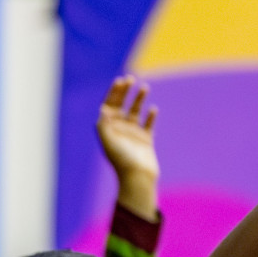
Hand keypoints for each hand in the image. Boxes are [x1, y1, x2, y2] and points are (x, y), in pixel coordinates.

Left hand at [98, 75, 159, 218]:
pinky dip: (151, 116)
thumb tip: (103, 109)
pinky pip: (148, 124)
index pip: (109, 105)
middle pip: (121, 105)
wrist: (137, 177)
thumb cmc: (121, 161)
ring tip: (145, 87)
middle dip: (124, 91)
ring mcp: (133, 134)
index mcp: (108, 128)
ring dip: (138, 99)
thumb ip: (104, 125)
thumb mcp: (109, 141)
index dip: (113, 92)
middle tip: (130, 79)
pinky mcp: (146, 140)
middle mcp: (119, 129)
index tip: (120, 81)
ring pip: (135, 111)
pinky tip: (154, 109)